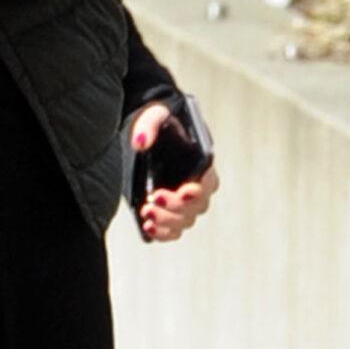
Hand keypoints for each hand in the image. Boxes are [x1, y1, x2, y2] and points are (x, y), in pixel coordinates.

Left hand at [129, 101, 220, 244]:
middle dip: (177, 207)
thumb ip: (149, 124)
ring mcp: (182, 201)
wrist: (141, 132)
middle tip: (154, 198)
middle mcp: (195, 184)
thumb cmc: (155, 122)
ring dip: (168, 221)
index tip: (183, 190)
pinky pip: (172, 231)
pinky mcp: (167, 211)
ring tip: (147, 212)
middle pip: (198, 206)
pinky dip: (162, 233)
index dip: (199, 190)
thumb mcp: (153, 115)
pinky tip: (148, 226)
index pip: (209, 182)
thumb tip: (141, 141)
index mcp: (200, 162)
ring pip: (185, 221)